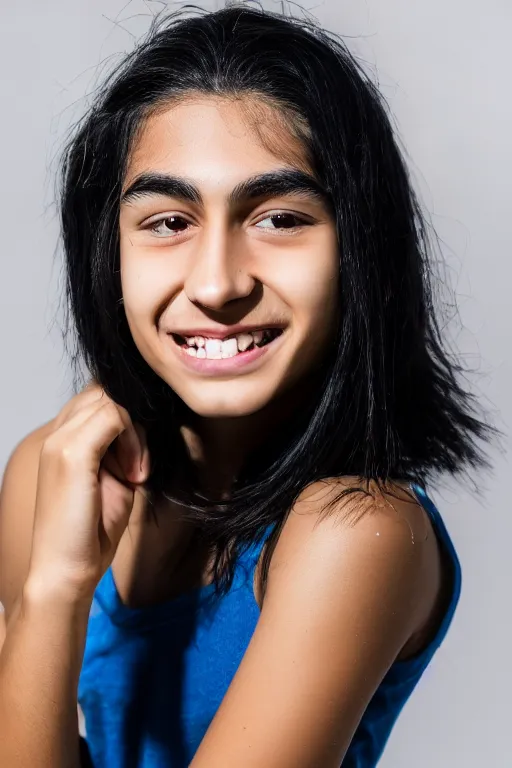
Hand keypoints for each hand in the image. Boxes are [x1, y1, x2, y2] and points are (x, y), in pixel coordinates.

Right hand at [26, 383, 150, 602]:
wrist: (66, 571)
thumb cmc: (90, 530)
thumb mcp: (113, 478)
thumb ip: (121, 447)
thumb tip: (145, 424)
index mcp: (62, 438)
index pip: (101, 397)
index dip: (130, 419)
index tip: (141, 459)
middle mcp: (56, 433)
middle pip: (107, 392)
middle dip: (135, 422)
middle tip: (140, 466)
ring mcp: (60, 440)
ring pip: (113, 401)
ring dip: (137, 434)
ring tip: (136, 473)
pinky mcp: (71, 453)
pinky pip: (115, 416)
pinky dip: (135, 442)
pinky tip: (134, 475)